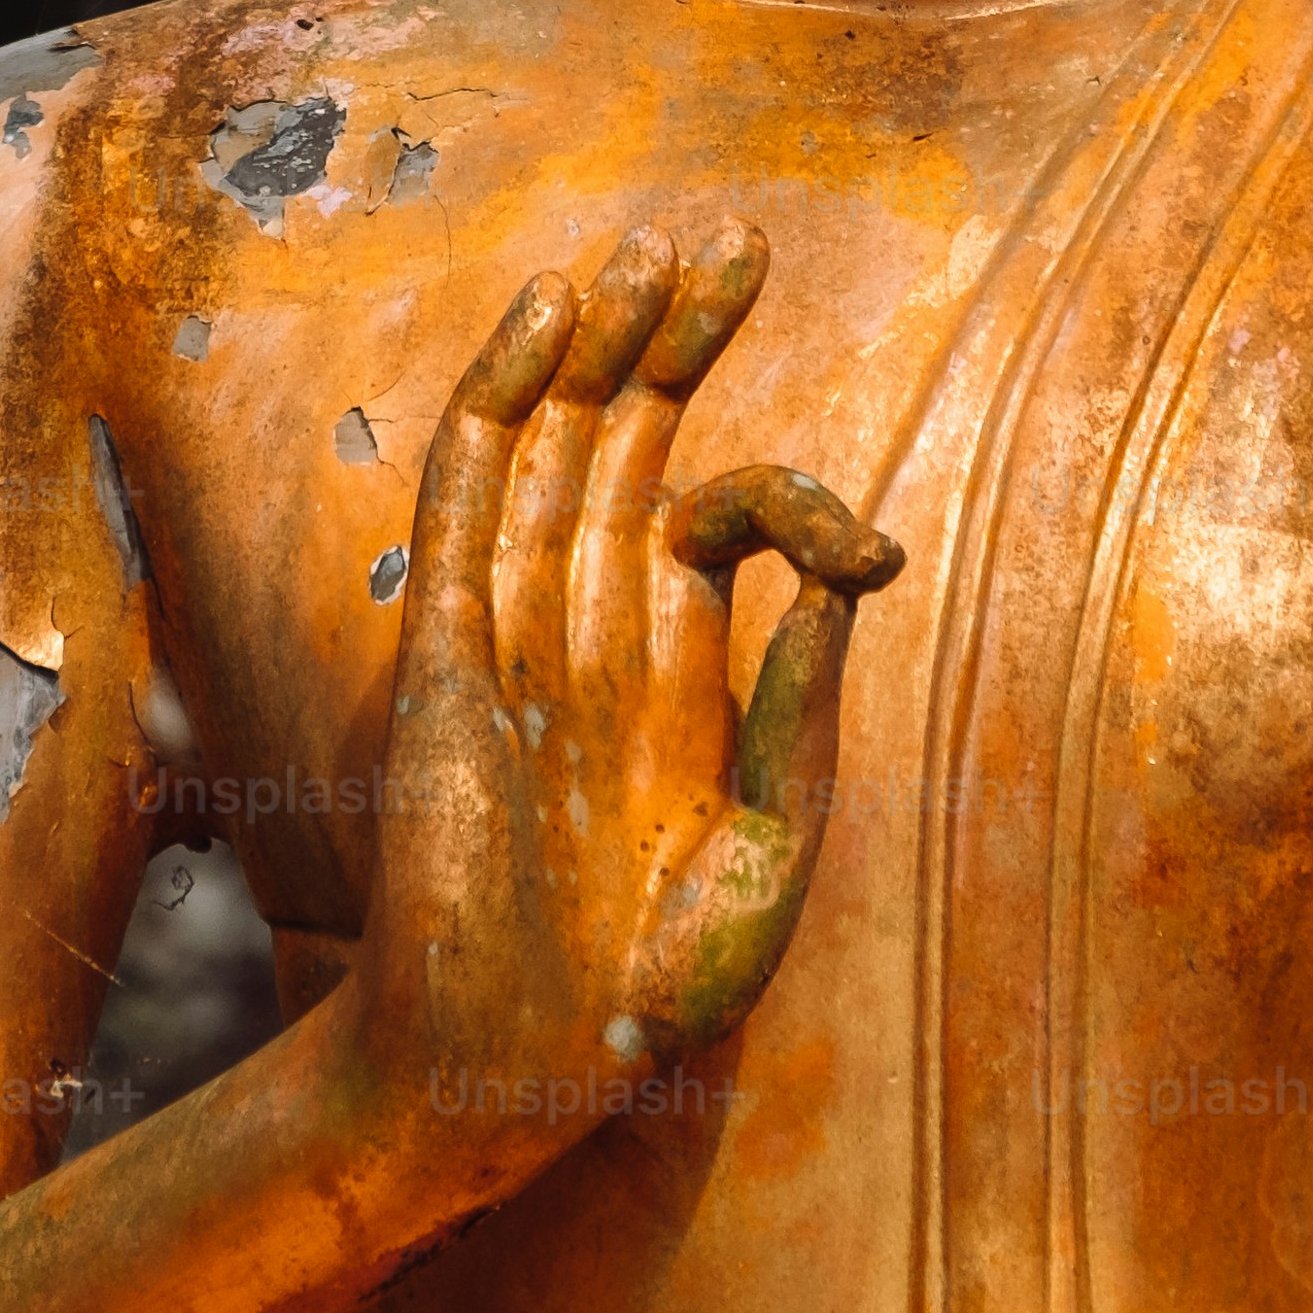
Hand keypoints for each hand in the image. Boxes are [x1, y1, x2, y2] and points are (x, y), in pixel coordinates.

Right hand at [352, 221, 898, 1155]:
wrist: (519, 1073)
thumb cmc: (649, 993)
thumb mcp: (772, 857)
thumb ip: (805, 721)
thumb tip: (852, 582)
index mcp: (678, 679)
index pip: (725, 523)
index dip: (797, 502)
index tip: (864, 548)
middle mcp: (597, 637)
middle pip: (633, 448)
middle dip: (679, 345)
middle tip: (731, 239)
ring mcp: (517, 639)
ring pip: (550, 453)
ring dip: (597, 350)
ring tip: (646, 252)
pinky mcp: (448, 660)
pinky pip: (468, 506)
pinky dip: (501, 408)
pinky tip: (547, 325)